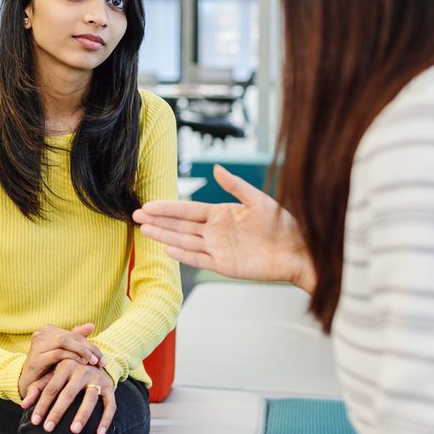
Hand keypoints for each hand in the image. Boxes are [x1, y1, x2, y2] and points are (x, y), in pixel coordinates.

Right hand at [18, 323, 103, 399]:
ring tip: (93, 362)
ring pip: (65, 342)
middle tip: (101, 361)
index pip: (75, 334)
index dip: (90, 345)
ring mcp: (37, 345)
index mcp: (48, 330)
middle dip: (89, 348)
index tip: (102, 358)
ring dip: (82, 352)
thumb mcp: (63, 354)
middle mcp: (42, 334)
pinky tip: (81, 363)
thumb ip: (75, 340)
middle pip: (71, 337)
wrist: (27, 385)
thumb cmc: (47, 369)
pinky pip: (57, 354)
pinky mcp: (36, 358)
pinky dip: (71, 357)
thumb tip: (91, 325)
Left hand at [22, 360, 116, 433]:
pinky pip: (110, 404)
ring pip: (90, 398)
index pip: (51, 388)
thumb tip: (24, 405)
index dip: (42, 405)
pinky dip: (106, 419)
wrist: (94, 358)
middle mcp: (82, 370)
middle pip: (68, 393)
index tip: (35, 421)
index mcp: (65, 366)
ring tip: (74, 431)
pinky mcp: (110, 386)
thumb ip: (37, 388)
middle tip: (48, 428)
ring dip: (82, 415)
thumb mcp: (52, 374)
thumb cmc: (68, 370)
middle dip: (57, 412)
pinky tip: (99, 433)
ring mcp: (97, 378)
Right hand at [132, 164, 316, 293]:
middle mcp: (215, 232)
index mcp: (221, 214)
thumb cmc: (283, 224)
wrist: (299, 250)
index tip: (148, 205)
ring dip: (164, 236)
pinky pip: (199, 259)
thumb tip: (216, 168)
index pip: (188, 210)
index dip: (167, 207)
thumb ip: (235, 186)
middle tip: (135, 216)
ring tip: (144, 231)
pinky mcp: (225, 265)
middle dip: (158, 221)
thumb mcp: (258, 199)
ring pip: (185, 241)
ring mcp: (218, 249)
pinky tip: (168, 249)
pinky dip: (184, 255)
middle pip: (180, 225)